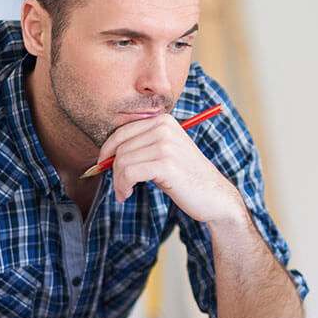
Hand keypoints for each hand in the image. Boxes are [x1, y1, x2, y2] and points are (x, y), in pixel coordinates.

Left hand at [99, 114, 246, 224]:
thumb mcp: (165, 153)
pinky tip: (126, 195)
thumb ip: (142, 146)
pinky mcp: (166, 164)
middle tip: (118, 186)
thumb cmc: (186, 177)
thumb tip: (106, 154)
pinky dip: (122, 186)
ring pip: (122, 161)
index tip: (103, 166)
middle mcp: (164, 128)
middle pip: (120, 147)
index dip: (107, 150)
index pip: (122, 131)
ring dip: (118, 181)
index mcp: (163, 121)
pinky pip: (129, 173)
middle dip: (112, 169)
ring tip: (123, 192)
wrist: (214, 195)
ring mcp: (166, 145)